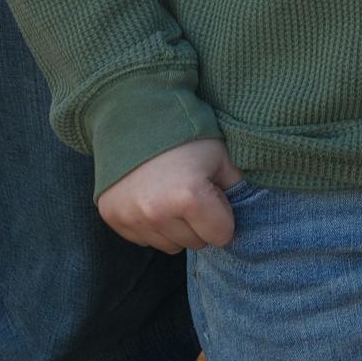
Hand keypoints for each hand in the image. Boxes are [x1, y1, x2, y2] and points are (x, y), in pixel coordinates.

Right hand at [97, 138, 244, 250]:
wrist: (136, 115)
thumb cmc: (186, 134)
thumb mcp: (221, 154)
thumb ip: (238, 186)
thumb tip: (248, 210)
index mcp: (189, 198)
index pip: (222, 235)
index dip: (223, 215)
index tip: (214, 194)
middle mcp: (157, 214)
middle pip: (195, 243)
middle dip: (199, 222)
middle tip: (192, 191)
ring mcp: (132, 218)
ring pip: (170, 245)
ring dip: (175, 226)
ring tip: (171, 193)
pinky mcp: (114, 218)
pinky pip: (145, 239)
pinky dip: (152, 224)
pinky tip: (152, 197)